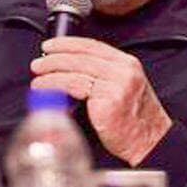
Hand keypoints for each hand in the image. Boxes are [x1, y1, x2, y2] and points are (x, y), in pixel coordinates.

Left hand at [31, 36, 172, 162]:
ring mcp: (116, 85)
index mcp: (128, 64)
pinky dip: (55, 85)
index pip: (93, 46)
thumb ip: (102, 77)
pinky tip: (44, 88)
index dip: (69, 44)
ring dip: (51, 71)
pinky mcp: (108, 100)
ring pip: (76, 70)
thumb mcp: (123, 90)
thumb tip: (68, 71)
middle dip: (56, 56)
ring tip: (37, 76)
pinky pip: (74, 86)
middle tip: (38, 62)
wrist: (148, 143)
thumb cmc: (133, 121)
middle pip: (82, 56)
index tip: (51, 46)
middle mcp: (124, 71)